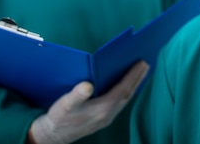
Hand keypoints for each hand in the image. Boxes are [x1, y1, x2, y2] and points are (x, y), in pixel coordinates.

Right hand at [28, 61, 149, 143]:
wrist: (53, 136)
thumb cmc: (59, 118)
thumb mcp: (65, 105)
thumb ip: (76, 95)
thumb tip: (87, 85)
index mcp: (102, 110)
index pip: (123, 90)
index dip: (133, 76)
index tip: (142, 63)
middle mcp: (108, 114)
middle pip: (128, 94)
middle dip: (138, 79)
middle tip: (146, 63)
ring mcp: (107, 117)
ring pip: (125, 99)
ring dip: (133, 85)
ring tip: (139, 72)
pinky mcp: (103, 117)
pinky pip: (120, 102)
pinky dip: (125, 91)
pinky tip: (125, 85)